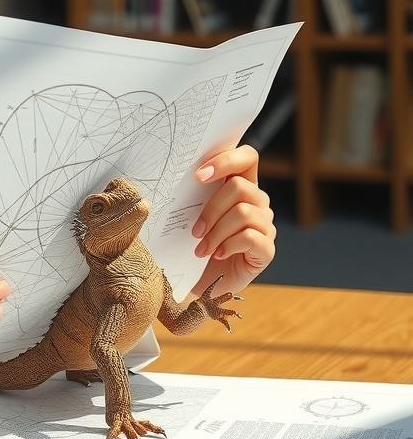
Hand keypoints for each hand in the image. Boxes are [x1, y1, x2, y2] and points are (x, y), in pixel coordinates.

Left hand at [188, 144, 275, 298]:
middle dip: (212, 209)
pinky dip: (229, 245)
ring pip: (244, 212)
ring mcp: (266, 225)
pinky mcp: (267, 249)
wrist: (202, 282)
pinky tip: (217, 255)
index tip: (198, 176)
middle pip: (241, 187)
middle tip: (195, 230)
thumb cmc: (193, 242)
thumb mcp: (189, 213)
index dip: (226, 160)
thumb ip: (191, 192)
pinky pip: (251, 237)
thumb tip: (172, 174)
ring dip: (217, 231)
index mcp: (240, 184)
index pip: (248, 157)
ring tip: (201, 248)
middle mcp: (258, 201)